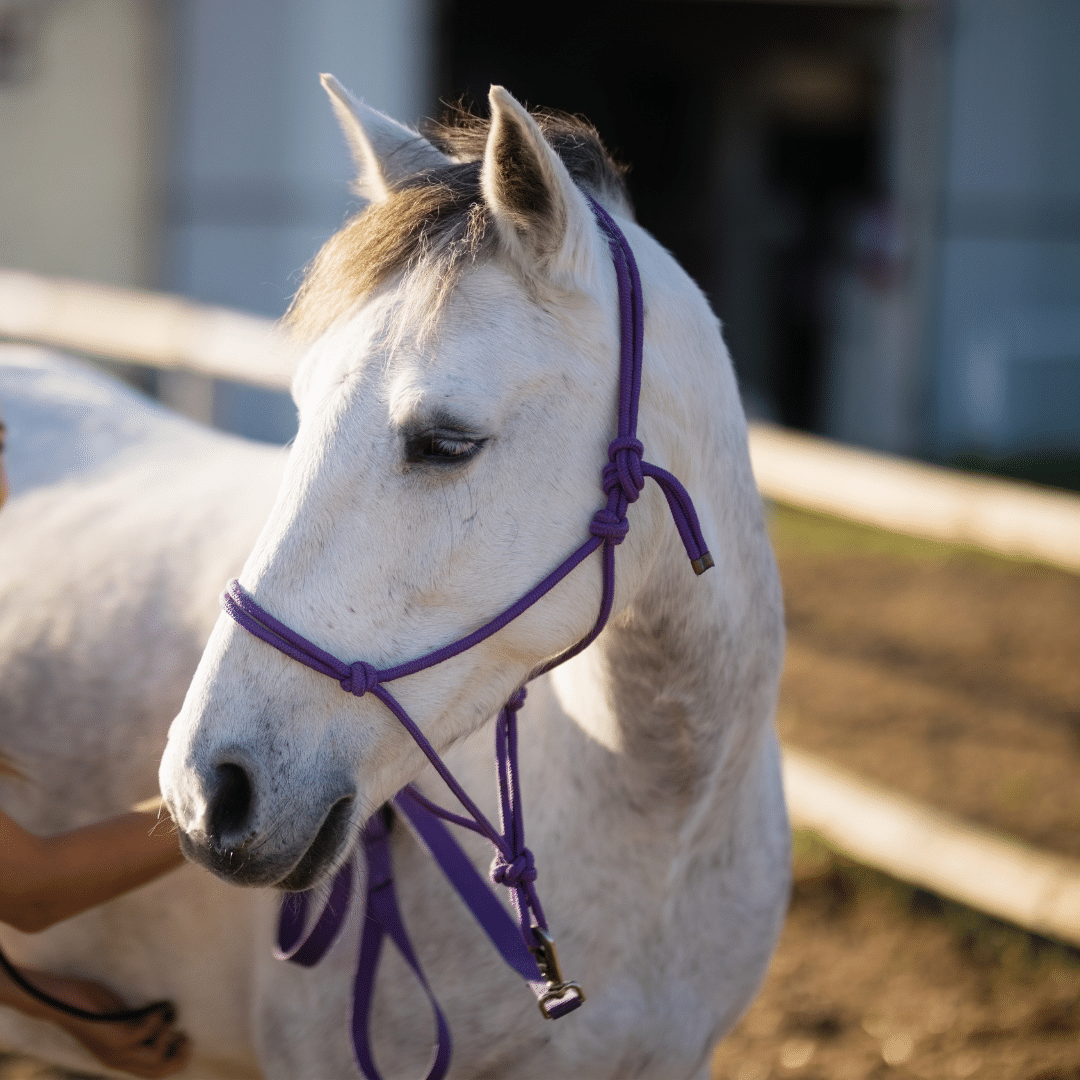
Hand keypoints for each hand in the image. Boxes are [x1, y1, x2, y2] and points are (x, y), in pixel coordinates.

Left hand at [0, 968, 190, 1077]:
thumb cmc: (90, 1004)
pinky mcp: (114, 1038)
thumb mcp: (119, 1018)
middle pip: (159, 1071)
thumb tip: (166, 1019)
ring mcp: (116, 1051)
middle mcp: (119, 1060)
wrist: (61, 1001)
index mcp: (121, 1058)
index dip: (178, 1060)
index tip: (184, 1036)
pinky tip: (154, 1005)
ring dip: (167, 1033)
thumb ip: (137, 1024)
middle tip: (183, 1032)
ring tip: (163, 1015)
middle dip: (180, 1054)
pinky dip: (156, 1016)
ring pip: (155, 1059)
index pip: (155, 1073)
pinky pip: (146, 1032)